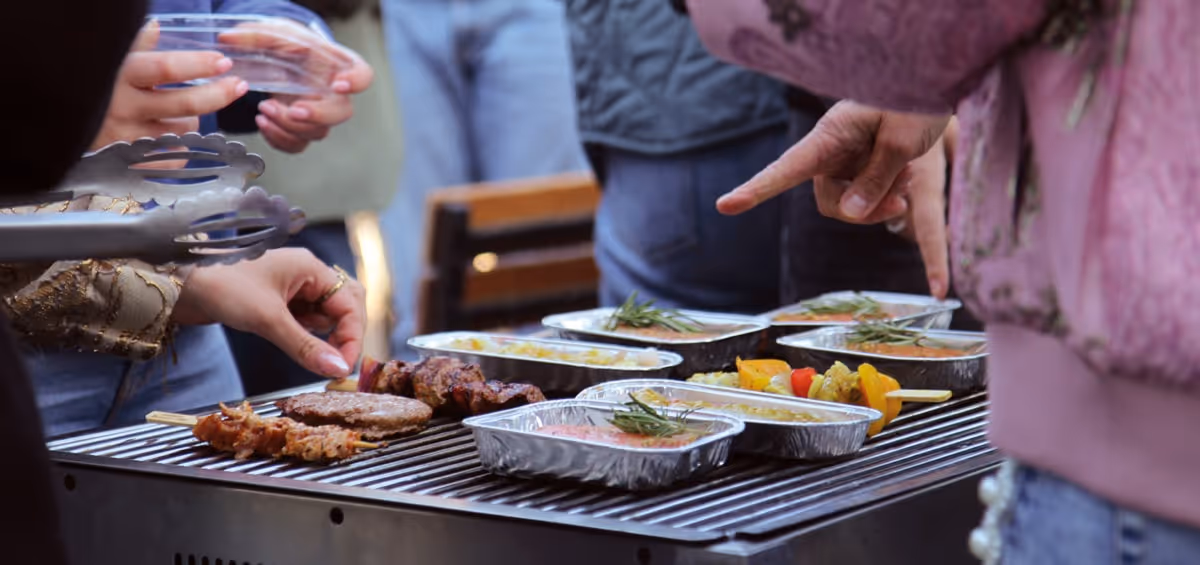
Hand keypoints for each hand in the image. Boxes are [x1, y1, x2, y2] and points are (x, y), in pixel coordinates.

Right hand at [91, 21, 248, 150]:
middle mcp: (125, 107)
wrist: (53, 120)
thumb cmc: (88, 84)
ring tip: (183, 112)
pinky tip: (174, 136)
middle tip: (237, 86)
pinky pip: (172, 156)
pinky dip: (181, 146)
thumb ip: (136, 44)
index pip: (167, 68)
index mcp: (120, 75)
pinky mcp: (130, 160)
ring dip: (192, 120)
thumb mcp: (108, 59)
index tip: (223, 62)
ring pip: (183, 130)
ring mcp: (128, 136)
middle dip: (219, 94)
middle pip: (186, 104)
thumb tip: (155, 25)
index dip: (199, 65)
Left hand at [172, 248, 365, 377]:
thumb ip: (305, 347)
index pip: (350, 304)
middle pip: (345, 305)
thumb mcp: (268, 320)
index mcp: (310, 268)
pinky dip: (306, 336)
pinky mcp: (276, 302)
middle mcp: (305, 275)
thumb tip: (338, 370)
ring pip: (325, 315)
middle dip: (345, 334)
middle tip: (335, 362)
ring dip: (325, 336)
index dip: (353, 336)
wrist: (178, 284)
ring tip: (313, 354)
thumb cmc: (222, 288)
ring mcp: (291, 288)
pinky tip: (295, 344)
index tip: (343, 367)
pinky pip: (305, 320)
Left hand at [220, 19, 373, 152]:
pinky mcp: (303, 129)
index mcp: (335, 64)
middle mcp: (333, 92)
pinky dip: (278, 139)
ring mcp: (320, 114)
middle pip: (341, 112)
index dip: (355, 82)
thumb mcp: (272, 33)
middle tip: (294, 110)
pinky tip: (263, 122)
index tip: (339, 84)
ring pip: (316, 132)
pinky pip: (297, 145)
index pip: (362, 74)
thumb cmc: (285, 45)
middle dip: (317, 116)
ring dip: (288, 126)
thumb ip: (255, 35)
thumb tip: (228, 38)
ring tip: (263, 109)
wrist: (278, 61)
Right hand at [715, 101, 951, 297]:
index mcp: (829, 135)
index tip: (725, 205)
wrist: (933, 89)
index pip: (785, 168)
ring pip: (848, 206)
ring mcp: (843, 162)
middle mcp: (829, 151)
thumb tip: (847, 214)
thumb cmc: (917, 103)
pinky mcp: (858, 169)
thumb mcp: (902, 141)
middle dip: (863, 210)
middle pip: (829, 201)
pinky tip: (906, 177)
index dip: (755, 189)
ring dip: (879, 202)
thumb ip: (875, 178)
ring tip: (909, 180)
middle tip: (901, 201)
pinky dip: (886, 196)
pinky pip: (864, 200)